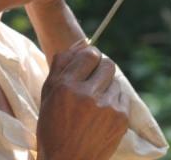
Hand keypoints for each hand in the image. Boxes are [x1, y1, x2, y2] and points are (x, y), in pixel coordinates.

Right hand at [36, 42, 129, 159]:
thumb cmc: (53, 127)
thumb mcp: (48, 95)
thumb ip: (61, 65)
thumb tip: (79, 43)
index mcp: (66, 86)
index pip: (90, 53)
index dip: (89, 56)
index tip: (87, 63)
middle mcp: (88, 95)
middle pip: (108, 63)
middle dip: (100, 68)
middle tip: (92, 80)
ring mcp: (107, 107)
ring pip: (116, 80)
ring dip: (107, 86)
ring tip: (95, 101)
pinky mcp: (121, 119)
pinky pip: (123, 96)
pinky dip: (114, 100)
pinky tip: (102, 113)